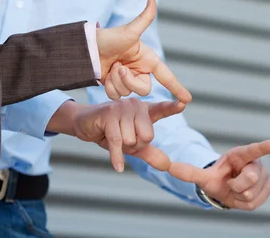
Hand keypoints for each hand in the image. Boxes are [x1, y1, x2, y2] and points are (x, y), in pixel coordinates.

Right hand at [48, 98, 186, 171]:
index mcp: (144, 110)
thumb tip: (167, 166)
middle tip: (122, 138)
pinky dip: (117, 157)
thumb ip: (150, 153)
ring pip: (132, 140)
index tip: (185, 102)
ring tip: (112, 137)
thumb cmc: (110, 132)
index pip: (163, 109)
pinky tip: (118, 167)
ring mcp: (122, 108)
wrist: (84, 124)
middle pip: (147, 136)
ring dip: (122, 147)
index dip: (173, 106)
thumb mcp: (132, 144)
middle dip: (134, 145)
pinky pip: (118, 142)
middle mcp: (136, 105)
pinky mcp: (109, 115)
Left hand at [96, 0, 190, 103]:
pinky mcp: (116, 87)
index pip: (167, 77)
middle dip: (129, 80)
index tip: (187, 99)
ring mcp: (128, 80)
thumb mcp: (129, 31)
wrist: (88, 49)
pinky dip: (109, 87)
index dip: (177, 88)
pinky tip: (105, 76)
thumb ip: (144, 18)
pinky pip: (116, 96)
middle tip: (118, 67)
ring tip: (111, 67)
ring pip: (128, 93)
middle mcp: (140, 71)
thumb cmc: (110, 38)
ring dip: (116, 81)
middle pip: (143, 89)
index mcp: (148, 60)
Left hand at [168, 140, 269, 210]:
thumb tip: (169, 167)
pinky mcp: (269, 188)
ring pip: (251, 193)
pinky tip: (242, 196)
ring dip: (239, 197)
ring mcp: (264, 175)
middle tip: (231, 184)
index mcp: (241, 154)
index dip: (265, 147)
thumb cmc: (219, 177)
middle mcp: (256, 163)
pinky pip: (256, 202)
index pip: (254, 150)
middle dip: (235, 186)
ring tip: (236, 189)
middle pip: (248, 179)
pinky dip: (245, 203)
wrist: (228, 188)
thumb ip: (189, 172)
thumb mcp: (205, 176)